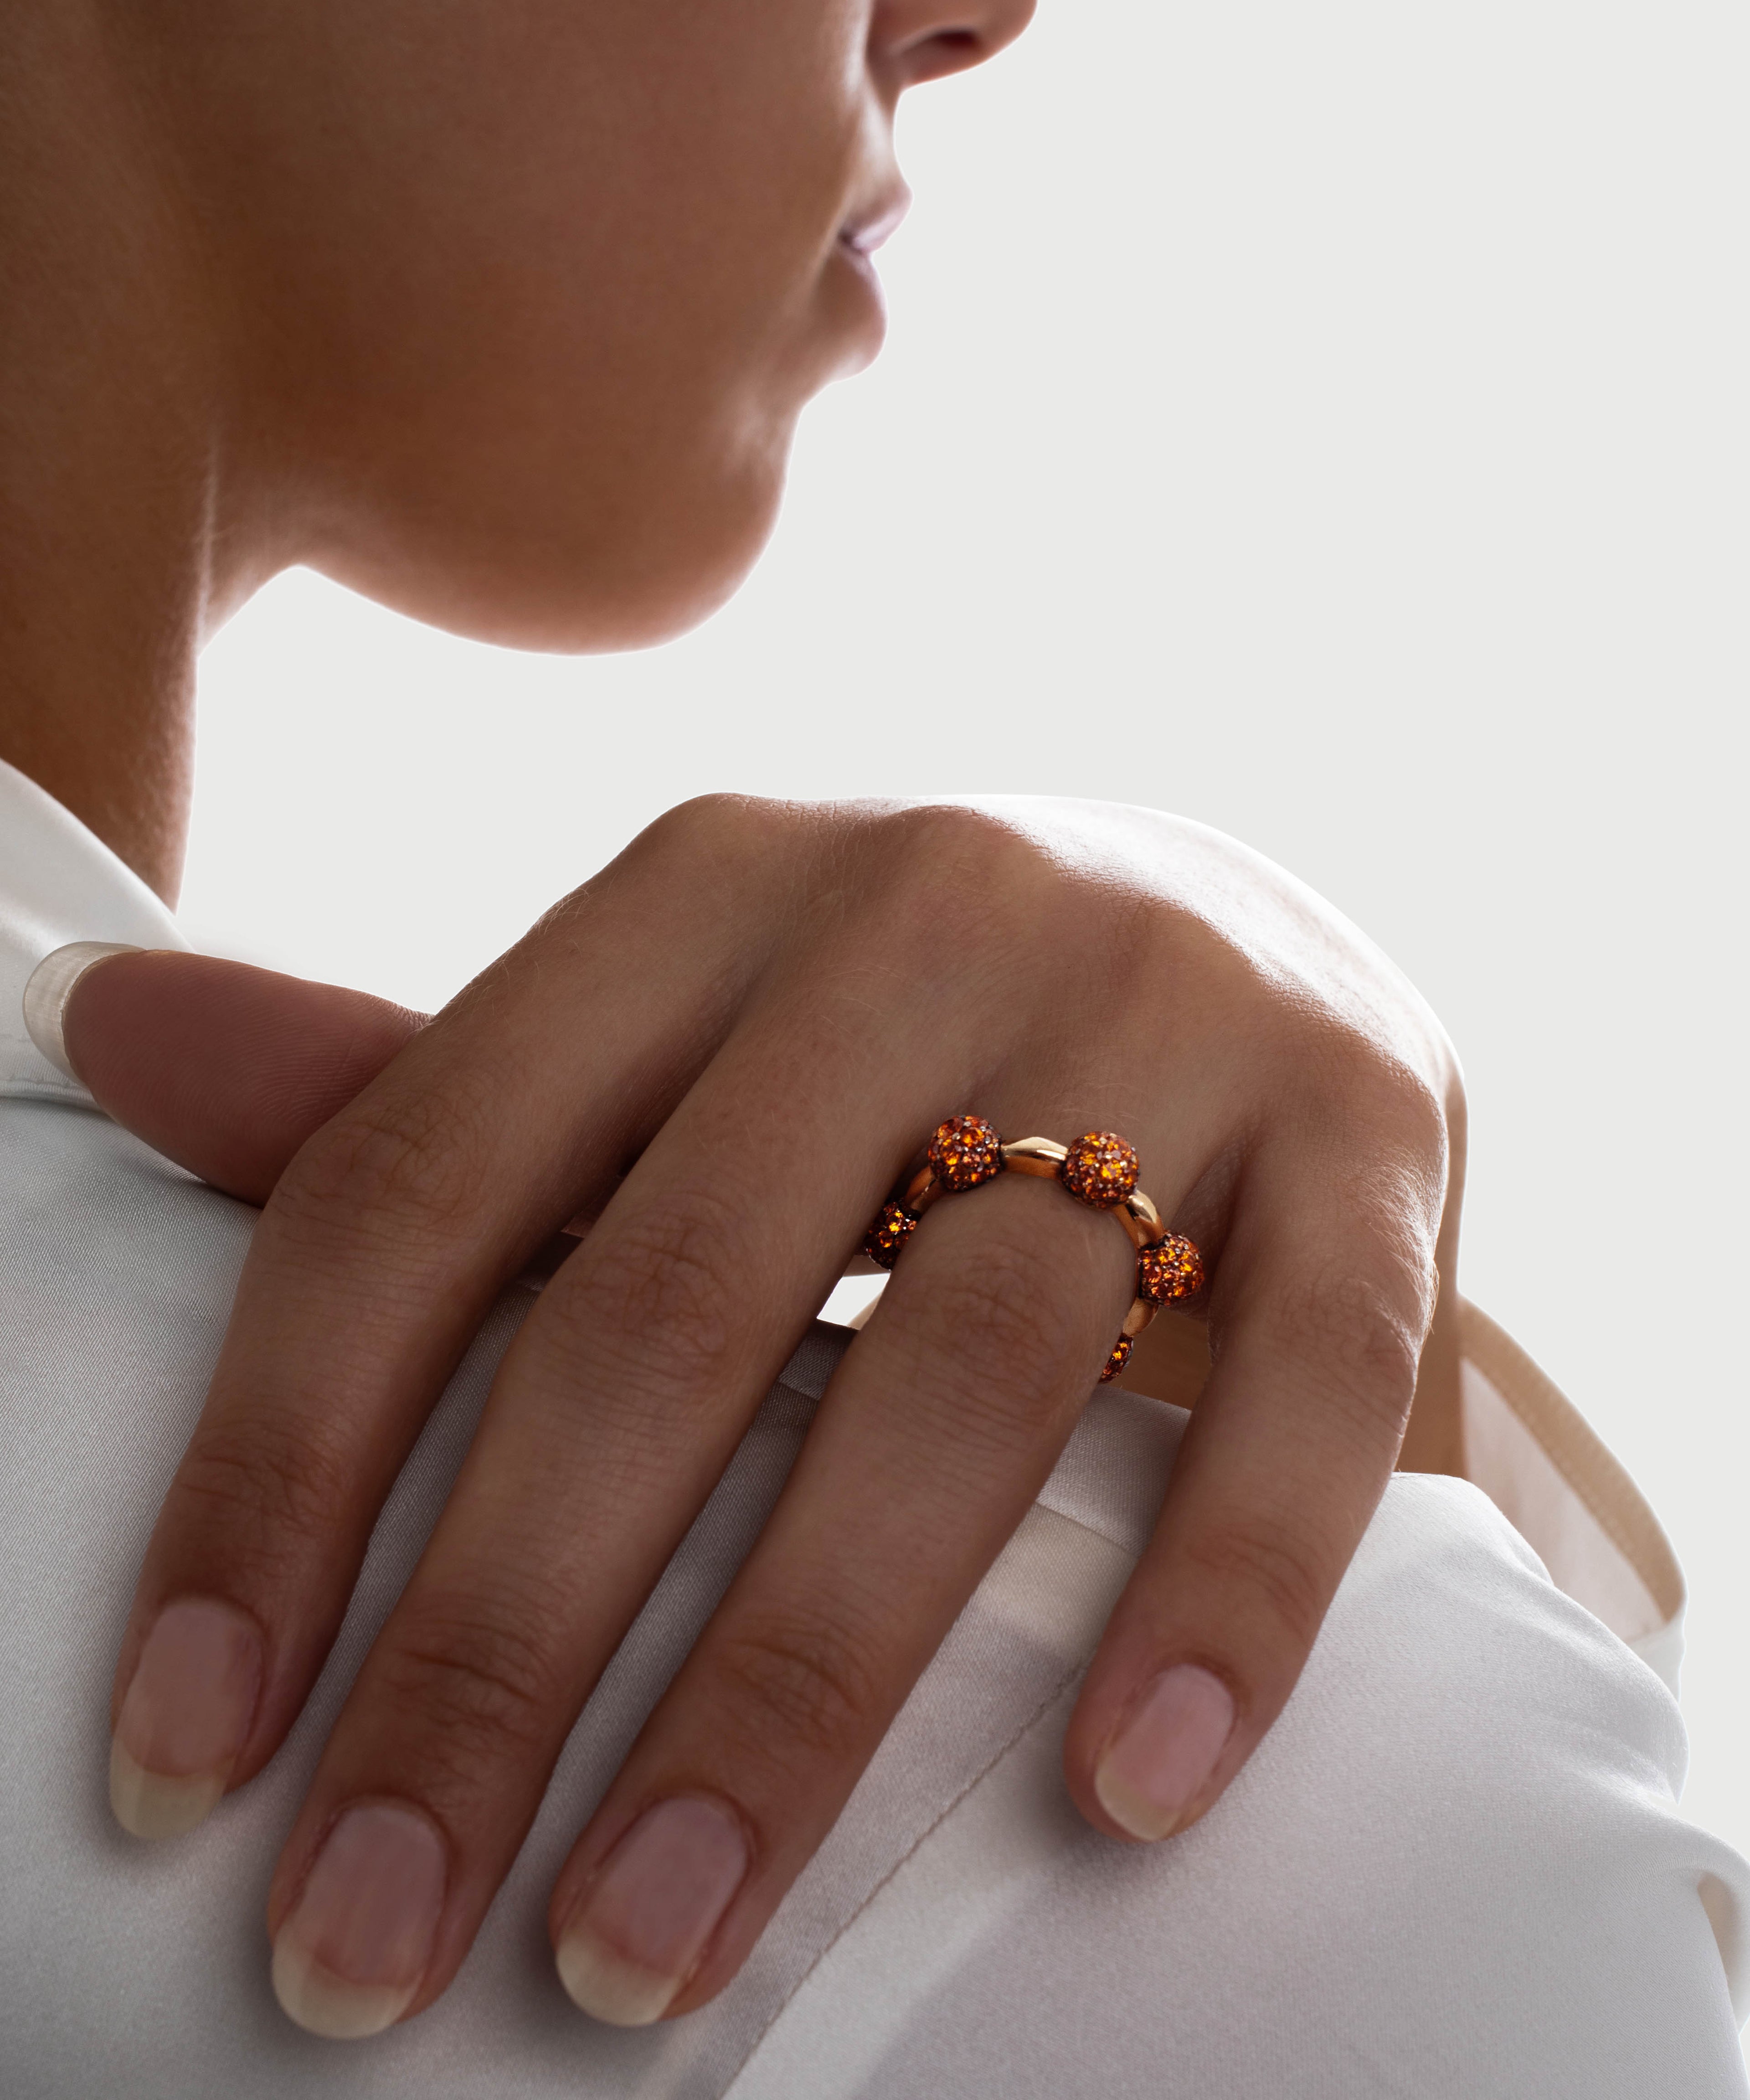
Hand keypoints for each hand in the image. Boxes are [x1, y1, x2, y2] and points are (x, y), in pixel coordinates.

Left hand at [61, 796, 1461, 2033]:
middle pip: (674, 1298)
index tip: (185, 1755)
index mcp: (705, 884)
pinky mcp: (1373, 1137)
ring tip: (650, 1945)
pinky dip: (1214, 1594)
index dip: (277, 1471)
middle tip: (370, 1936)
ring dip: (797, 1686)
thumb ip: (428, 1086)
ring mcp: (1172, 1016)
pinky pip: (1303, 1382)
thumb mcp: (668, 1024)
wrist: (1243, 928)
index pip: (426, 1177)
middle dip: (498, 1647)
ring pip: (971, 1366)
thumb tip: (105, 1036)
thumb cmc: (904, 1028)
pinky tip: (1114, 1799)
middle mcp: (928, 910)